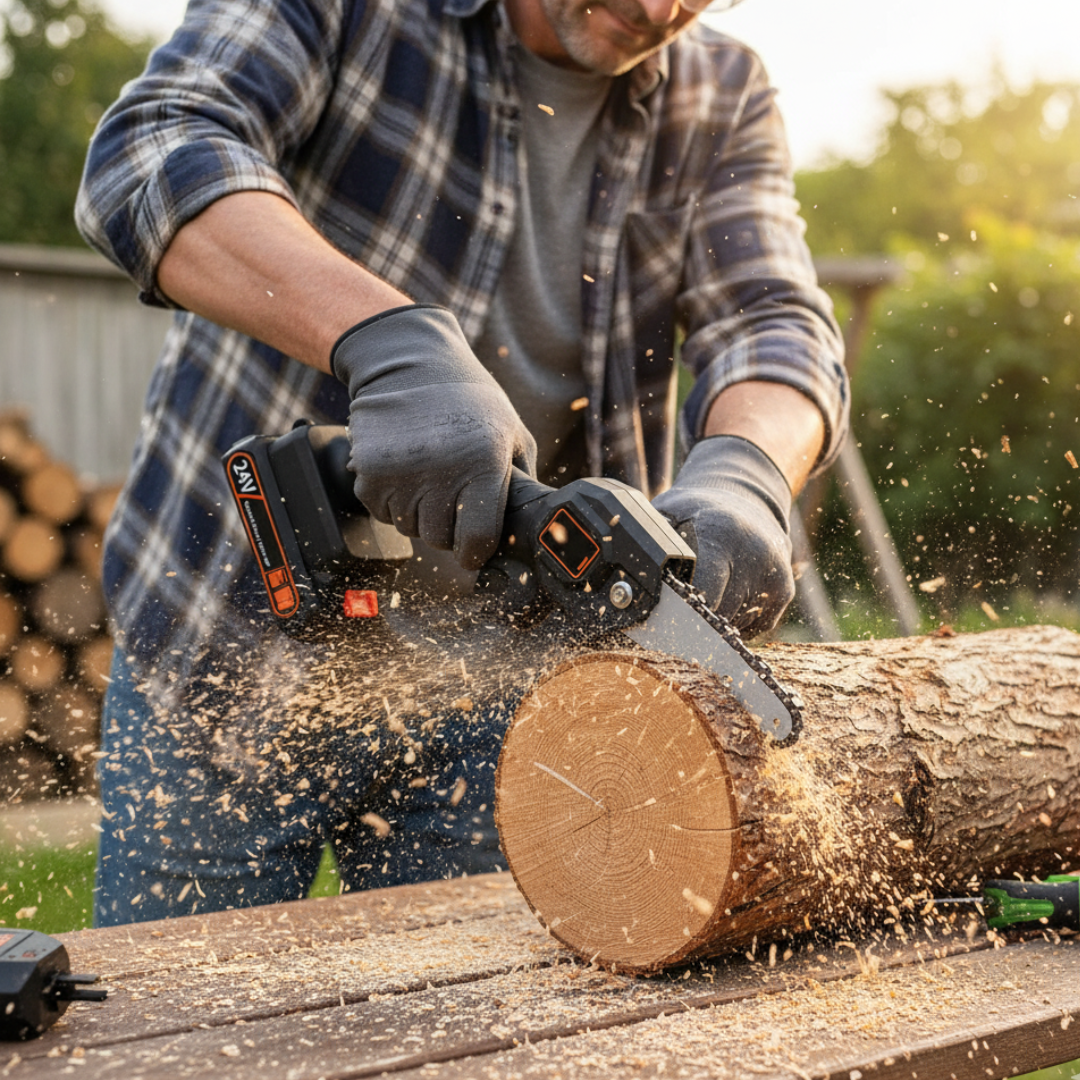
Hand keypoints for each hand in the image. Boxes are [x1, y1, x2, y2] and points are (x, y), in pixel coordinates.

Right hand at [332, 305, 536, 569]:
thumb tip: (528, 530)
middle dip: (447, 526)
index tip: (474, 547)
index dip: (476, 551)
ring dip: (418, 512)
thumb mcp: (512, 433)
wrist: (410, 363)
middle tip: (451, 490)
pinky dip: (392, 499)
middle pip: (440, 539)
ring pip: (409, 528)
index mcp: (482, 465)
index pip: (476, 541)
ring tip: (427, 472)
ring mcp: (400, 474)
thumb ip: (522, 484)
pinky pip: (382, 512)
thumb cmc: (470, 401)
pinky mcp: (368, 473)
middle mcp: (439, 472)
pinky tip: (404, 466)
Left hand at [653, 436, 793, 636]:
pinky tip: (723, 600)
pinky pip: (753, 627)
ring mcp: (773, 575)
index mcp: (722, 535)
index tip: (662, 624)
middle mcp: (754, 555)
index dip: (682, 613)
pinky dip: (733, 623)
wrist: (747, 498)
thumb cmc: (698, 510)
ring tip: (698, 605)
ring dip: (712, 626)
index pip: (705, 590)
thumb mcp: (669, 512)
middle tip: (671, 625)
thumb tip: (620, 578)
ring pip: (735, 625)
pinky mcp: (784, 591)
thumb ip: (648, 542)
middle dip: (693, 625)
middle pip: (720, 614)